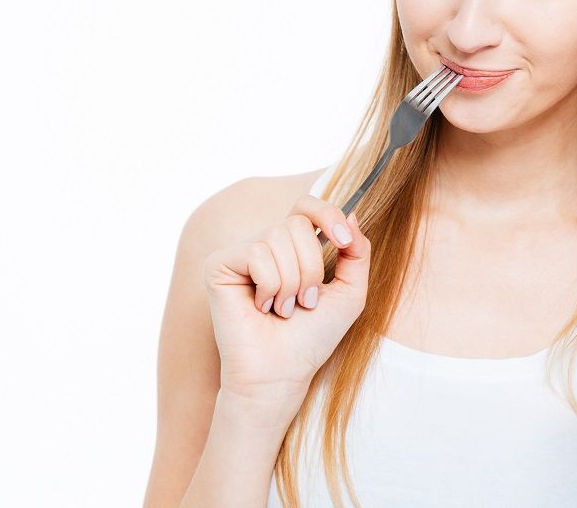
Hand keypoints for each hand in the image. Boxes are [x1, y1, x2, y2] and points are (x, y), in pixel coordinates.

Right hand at [203, 195, 371, 417]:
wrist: (282, 372)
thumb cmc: (313, 336)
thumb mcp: (350, 291)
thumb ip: (357, 252)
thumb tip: (351, 215)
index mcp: (293, 247)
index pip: (307, 205)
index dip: (327, 214)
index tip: (343, 241)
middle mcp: (265, 244)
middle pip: (297, 222)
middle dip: (312, 267)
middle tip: (304, 302)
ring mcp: (241, 253)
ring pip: (278, 237)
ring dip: (291, 282)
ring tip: (283, 309)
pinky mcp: (219, 265)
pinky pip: (256, 253)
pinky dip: (270, 285)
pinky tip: (261, 306)